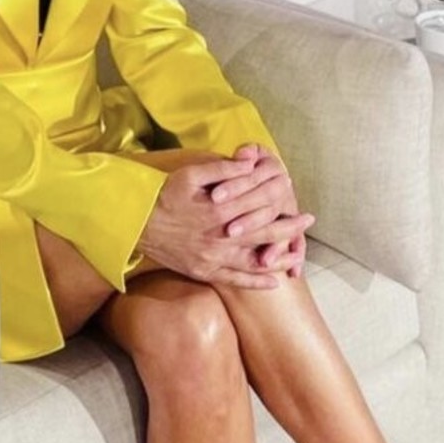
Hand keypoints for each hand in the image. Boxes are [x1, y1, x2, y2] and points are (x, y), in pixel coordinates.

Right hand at [140, 156, 311, 289]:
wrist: (135, 223)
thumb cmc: (163, 194)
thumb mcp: (190, 173)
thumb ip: (222, 167)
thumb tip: (251, 160)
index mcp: (219, 208)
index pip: (258, 201)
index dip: (277, 193)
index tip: (290, 188)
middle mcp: (221, 236)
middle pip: (265, 231)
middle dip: (290, 225)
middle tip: (308, 219)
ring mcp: (213, 257)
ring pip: (256, 260)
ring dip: (281, 257)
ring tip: (299, 253)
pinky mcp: (205, 271)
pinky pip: (236, 280)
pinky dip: (257, 282)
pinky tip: (274, 282)